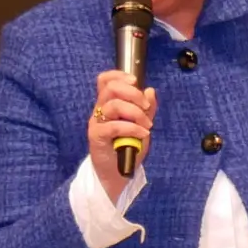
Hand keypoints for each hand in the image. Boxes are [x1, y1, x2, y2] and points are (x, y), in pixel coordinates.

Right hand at [88, 70, 157, 200]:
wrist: (118, 171)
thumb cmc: (130, 146)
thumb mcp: (143, 124)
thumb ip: (147, 108)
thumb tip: (150, 90)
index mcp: (109, 103)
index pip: (105, 80)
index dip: (118, 75)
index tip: (134, 81)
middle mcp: (100, 109)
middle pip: (110, 88)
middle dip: (133, 93)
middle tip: (146, 106)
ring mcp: (97, 122)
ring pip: (113, 105)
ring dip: (135, 113)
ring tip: (147, 124)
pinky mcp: (96, 136)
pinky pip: (114, 125)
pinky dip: (132, 127)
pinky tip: (142, 133)